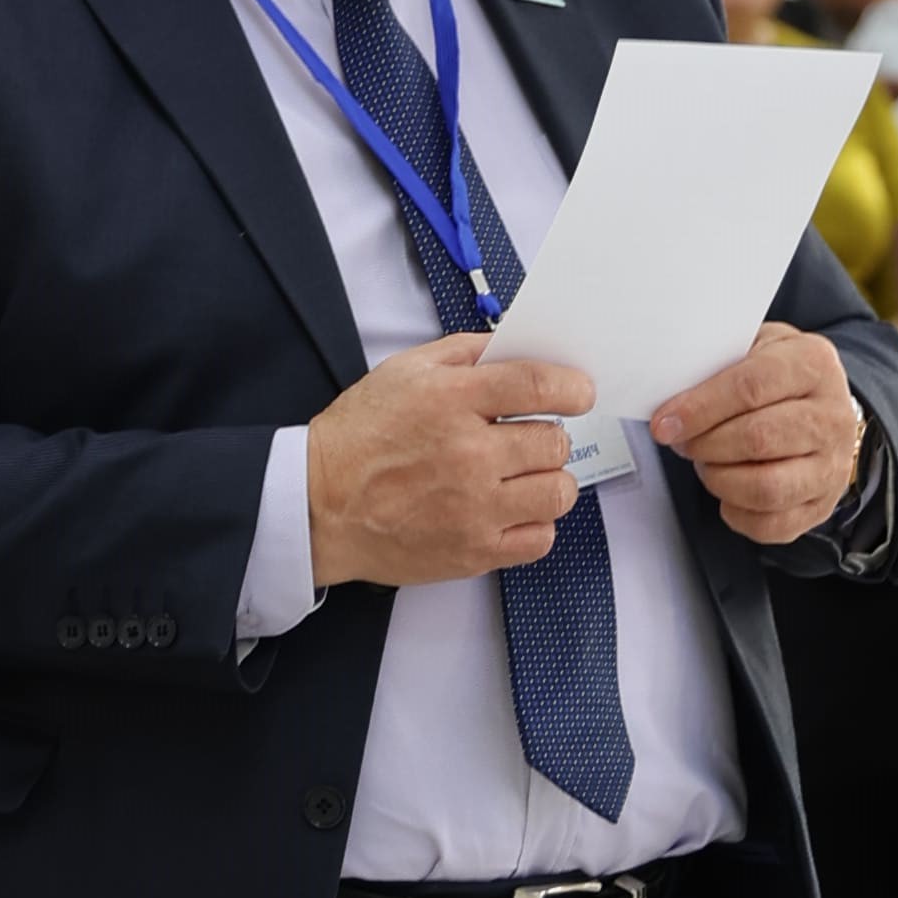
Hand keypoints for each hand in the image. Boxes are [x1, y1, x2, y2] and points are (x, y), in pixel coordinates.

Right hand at [306, 334, 591, 587]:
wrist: (319, 505)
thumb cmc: (358, 437)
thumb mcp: (403, 371)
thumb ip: (465, 352)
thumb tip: (517, 346)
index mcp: (451, 401)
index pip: (537, 385)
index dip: (572, 387)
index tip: (579, 394)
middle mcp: (468, 455)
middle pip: (554, 442)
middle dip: (548, 436)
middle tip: (529, 439)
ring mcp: (473, 508)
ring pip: (557, 492)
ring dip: (548, 480)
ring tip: (524, 477)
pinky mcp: (473, 551)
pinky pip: (540, 538)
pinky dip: (534, 523)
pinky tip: (511, 509)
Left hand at [649, 327, 860, 546]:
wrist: (822, 406)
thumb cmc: (779, 377)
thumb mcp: (755, 346)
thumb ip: (718, 361)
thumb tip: (671, 387)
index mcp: (813, 365)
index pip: (751, 387)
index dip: (700, 408)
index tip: (665, 422)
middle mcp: (831, 417)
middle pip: (758, 439)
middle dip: (705, 445)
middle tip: (683, 441)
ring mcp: (831, 466)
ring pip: (765, 488)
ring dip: (719, 479)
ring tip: (707, 463)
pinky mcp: (822, 505)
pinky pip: (771, 525)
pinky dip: (736, 512)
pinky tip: (727, 489)